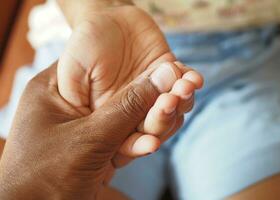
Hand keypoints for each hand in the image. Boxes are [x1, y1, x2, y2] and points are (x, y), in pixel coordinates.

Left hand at [0, 62, 178, 199]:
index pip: (102, 66)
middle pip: (118, 92)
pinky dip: (140, 141)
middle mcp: (72, 103)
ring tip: (173, 116)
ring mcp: (85, 126)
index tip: (167, 69)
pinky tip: (154, 143)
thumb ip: (127, 108)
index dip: (137, 68)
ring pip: (126, 117)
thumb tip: (163, 76)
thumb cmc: (44, 177)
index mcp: (57, 87)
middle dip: (149, 99)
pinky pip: (124, 137)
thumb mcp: (89, 139)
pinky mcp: (96, 147)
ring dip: (150, 121)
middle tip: (178, 96)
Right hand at [57, 0, 202, 173]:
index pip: (126, 142)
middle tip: (167, 103)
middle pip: (155, 128)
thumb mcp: (75, 75)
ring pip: (175, 109)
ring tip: (184, 87)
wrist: (103, 20)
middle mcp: (136, 111)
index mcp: (111, 120)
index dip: (138, 146)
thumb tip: (117, 120)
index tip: (151, 144)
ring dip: (182, 102)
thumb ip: (85, 102)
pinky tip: (193, 78)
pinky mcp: (169, 74)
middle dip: (163, 120)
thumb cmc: (82, 48)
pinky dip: (191, 82)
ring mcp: (155, 93)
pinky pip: (185, 84)